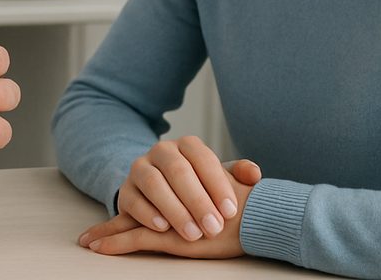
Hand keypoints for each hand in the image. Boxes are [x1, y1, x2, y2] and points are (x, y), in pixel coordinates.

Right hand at [79, 137, 260, 254]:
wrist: (161, 190)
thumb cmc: (198, 186)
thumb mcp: (218, 179)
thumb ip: (237, 174)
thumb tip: (254, 174)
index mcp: (187, 145)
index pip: (203, 158)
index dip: (217, 185)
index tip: (231, 211)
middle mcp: (162, 151)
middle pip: (178, 171)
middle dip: (198, 202)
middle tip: (214, 228)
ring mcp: (140, 168)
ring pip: (154, 183)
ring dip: (174, 210)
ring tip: (192, 234)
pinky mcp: (126, 189)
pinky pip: (133, 199)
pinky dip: (148, 214)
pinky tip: (163, 228)